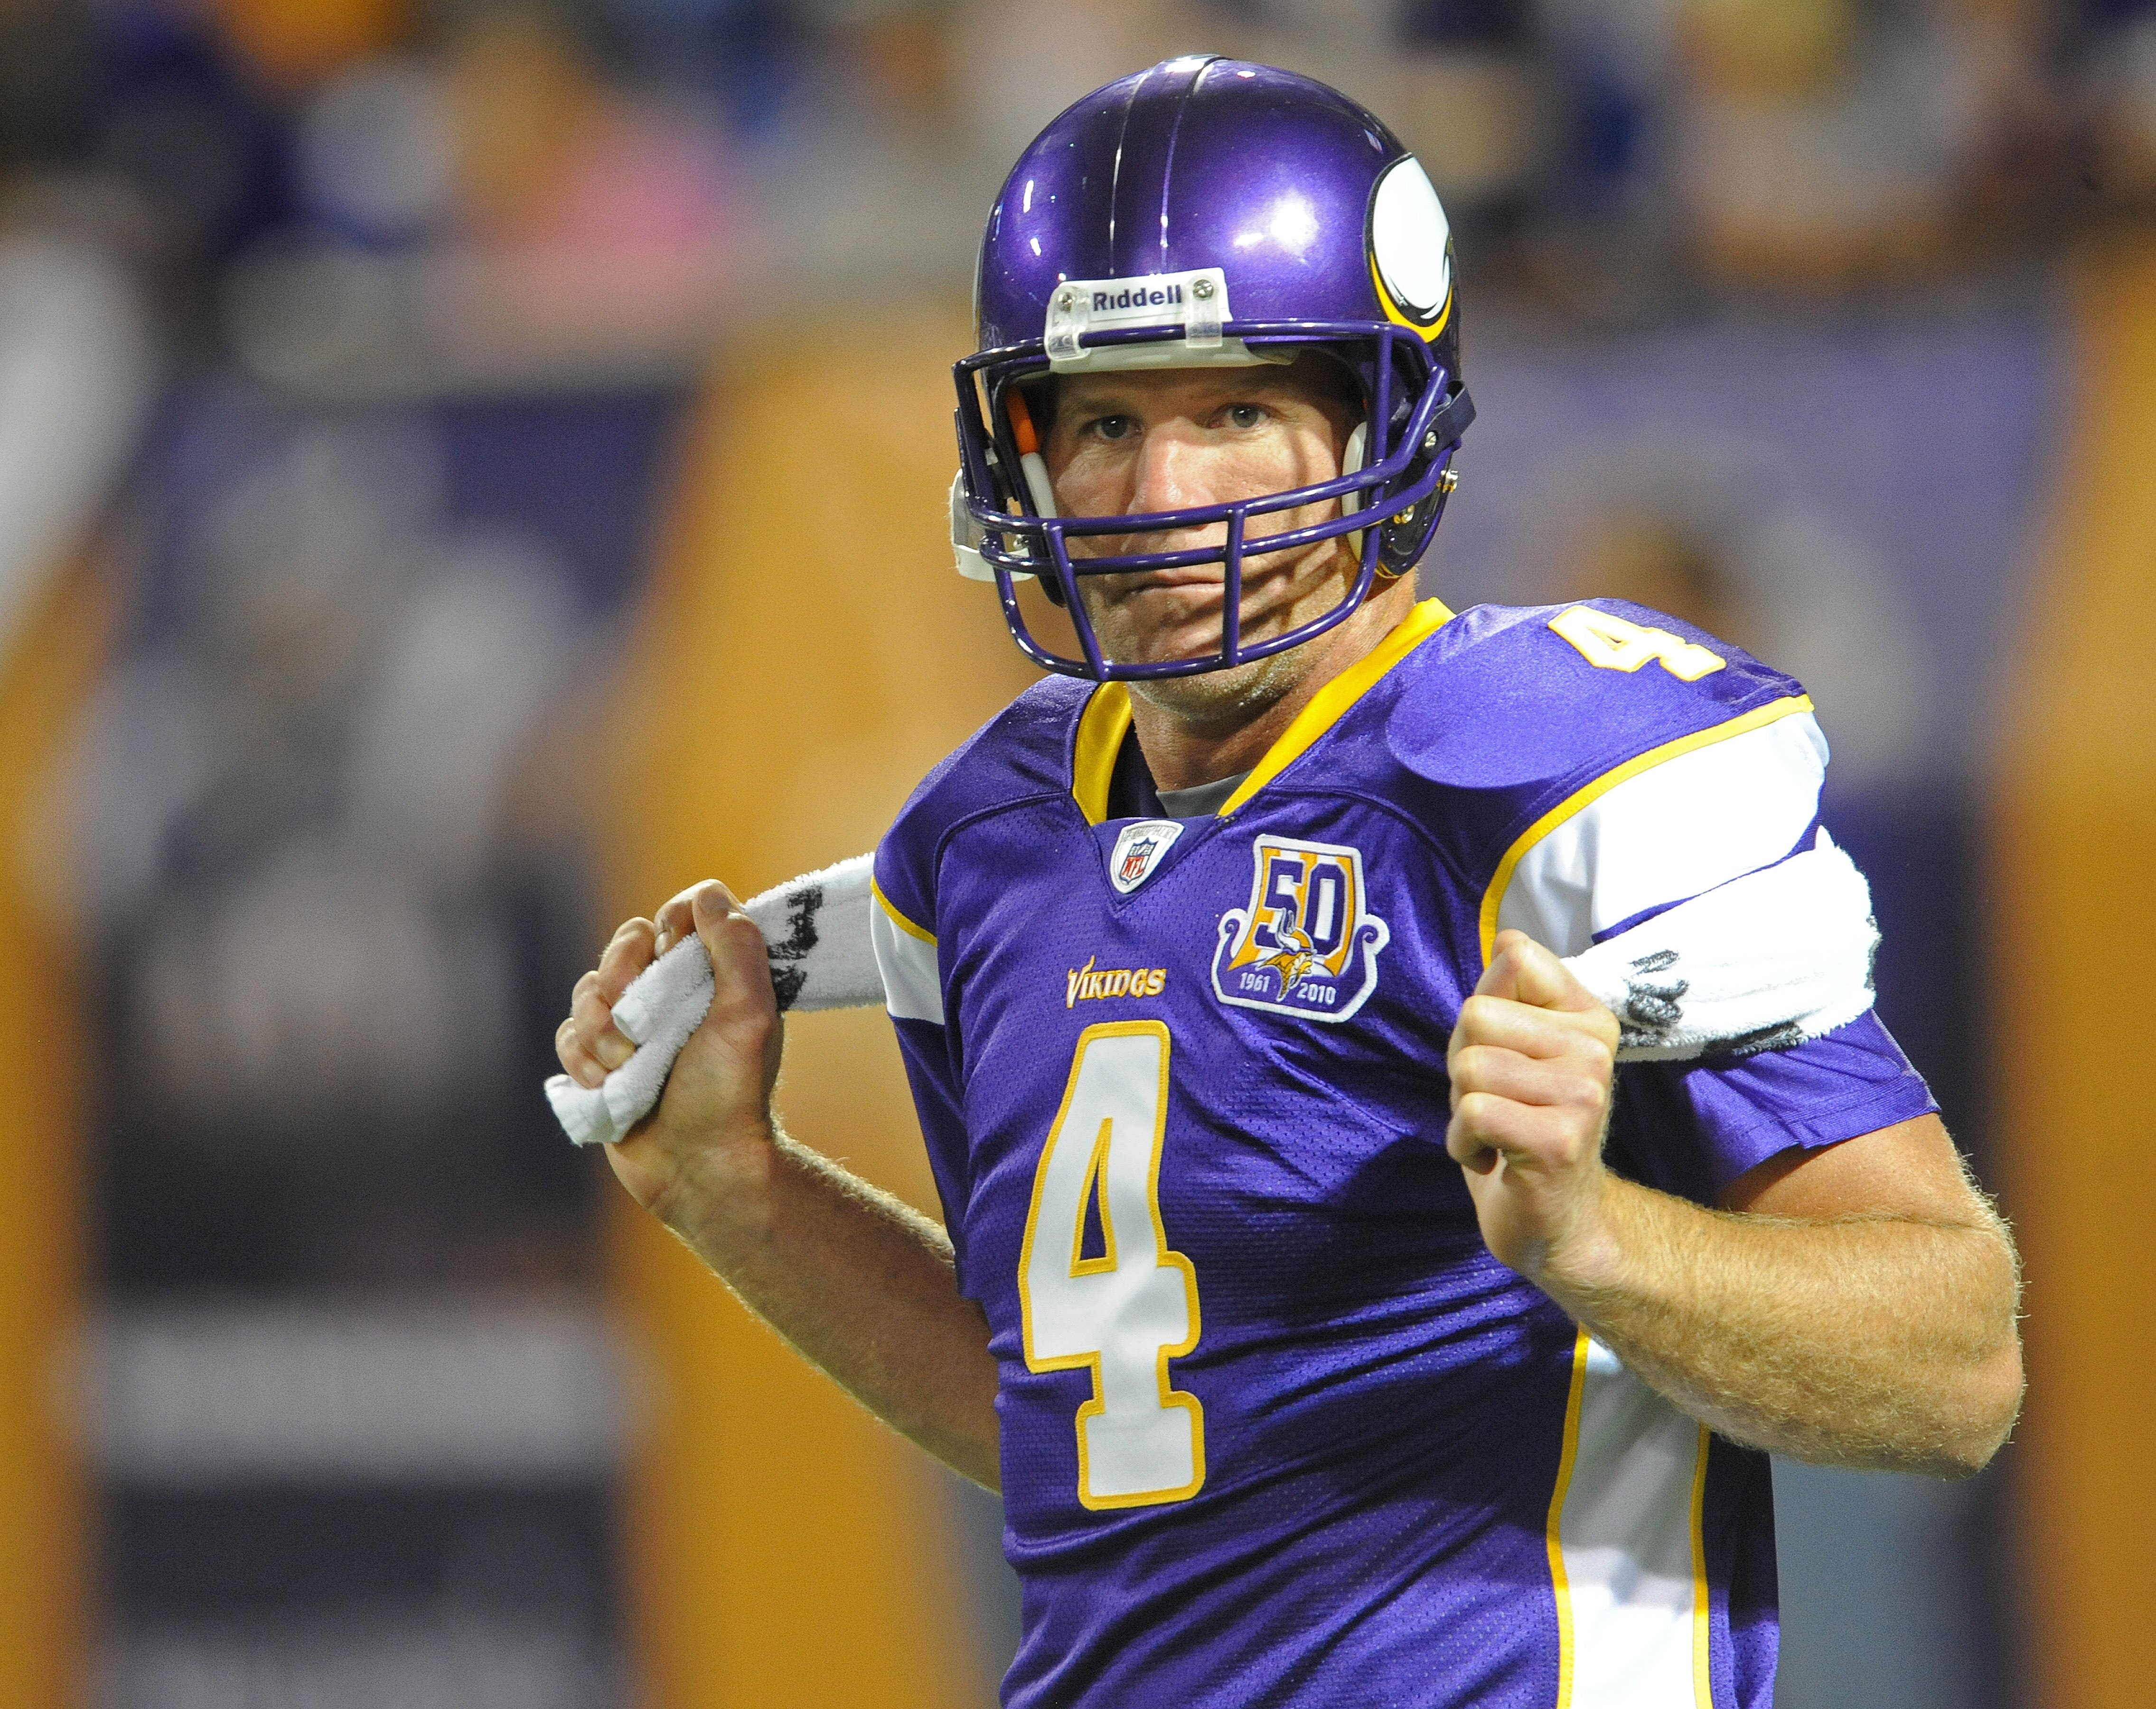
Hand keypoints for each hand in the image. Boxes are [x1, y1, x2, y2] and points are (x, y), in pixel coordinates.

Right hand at [556, 882, 784, 1232]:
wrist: (699, 1166)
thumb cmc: (731, 1094)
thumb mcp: (749, 1015)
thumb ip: (737, 949)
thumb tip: (708, 894)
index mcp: (710, 975)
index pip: (672, 917)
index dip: (665, 931)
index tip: (672, 957)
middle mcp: (669, 994)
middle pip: (621, 947)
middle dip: (621, 985)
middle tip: (639, 1030)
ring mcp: (631, 1027)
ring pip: (587, 992)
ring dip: (601, 1033)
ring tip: (628, 1068)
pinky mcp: (600, 1060)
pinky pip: (568, 1035)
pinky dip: (584, 1061)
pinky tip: (611, 1087)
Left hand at [1445, 929, 1621, 1284]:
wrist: (1554, 1222)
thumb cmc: (1520, 1128)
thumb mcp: (1508, 1050)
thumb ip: (1506, 993)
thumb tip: (1508, 938)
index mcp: (1587, 1018)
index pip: (1514, 961)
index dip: (1483, 1011)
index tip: (1503, 1054)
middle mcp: (1595, 1051)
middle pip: (1476, 1015)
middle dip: (1463, 1063)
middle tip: (1495, 1102)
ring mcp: (1583, 1096)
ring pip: (1470, 1065)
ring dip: (1462, 1107)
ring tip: (1495, 1131)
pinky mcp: (1559, 1140)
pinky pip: (1474, 1113)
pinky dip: (1463, 1142)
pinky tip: (1491, 1158)